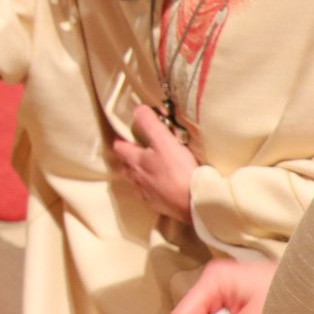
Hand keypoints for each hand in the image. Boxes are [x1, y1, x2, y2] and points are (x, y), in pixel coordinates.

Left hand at [111, 105, 196, 223]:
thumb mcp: (164, 141)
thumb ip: (150, 124)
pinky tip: (160, 184)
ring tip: (149, 167)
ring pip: (135, 180)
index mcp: (136, 161)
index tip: (126, 134)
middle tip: (138, 150)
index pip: (119, 146)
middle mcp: (137, 178)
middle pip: (124, 165)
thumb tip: (138, 110)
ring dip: (138, 173)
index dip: (121, 138)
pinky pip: (148, 194)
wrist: (194, 200)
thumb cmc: (179, 171)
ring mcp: (146, 192)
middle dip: (128, 157)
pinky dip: (151, 187)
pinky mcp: (157, 203)